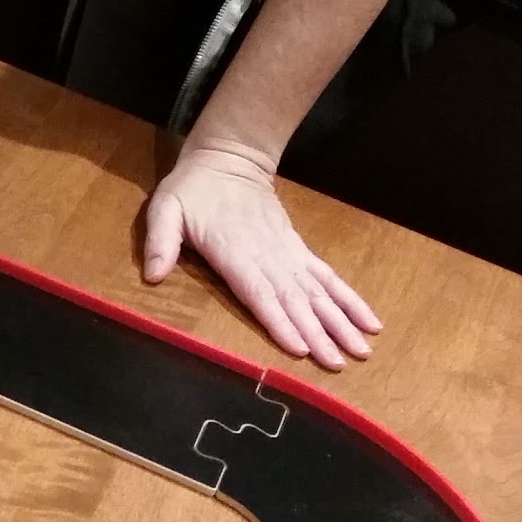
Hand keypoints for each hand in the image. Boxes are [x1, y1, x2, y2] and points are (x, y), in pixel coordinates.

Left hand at [142, 138, 380, 370]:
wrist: (229, 158)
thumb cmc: (192, 189)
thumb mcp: (165, 209)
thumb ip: (159, 241)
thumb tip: (151, 275)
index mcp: (233, 251)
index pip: (258, 291)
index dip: (278, 319)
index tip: (299, 347)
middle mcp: (267, 255)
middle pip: (294, 298)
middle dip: (318, 332)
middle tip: (338, 363)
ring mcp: (288, 252)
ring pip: (317, 291)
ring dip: (341, 322)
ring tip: (361, 351)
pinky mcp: (298, 250)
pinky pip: (328, 277)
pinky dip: (350, 300)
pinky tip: (370, 321)